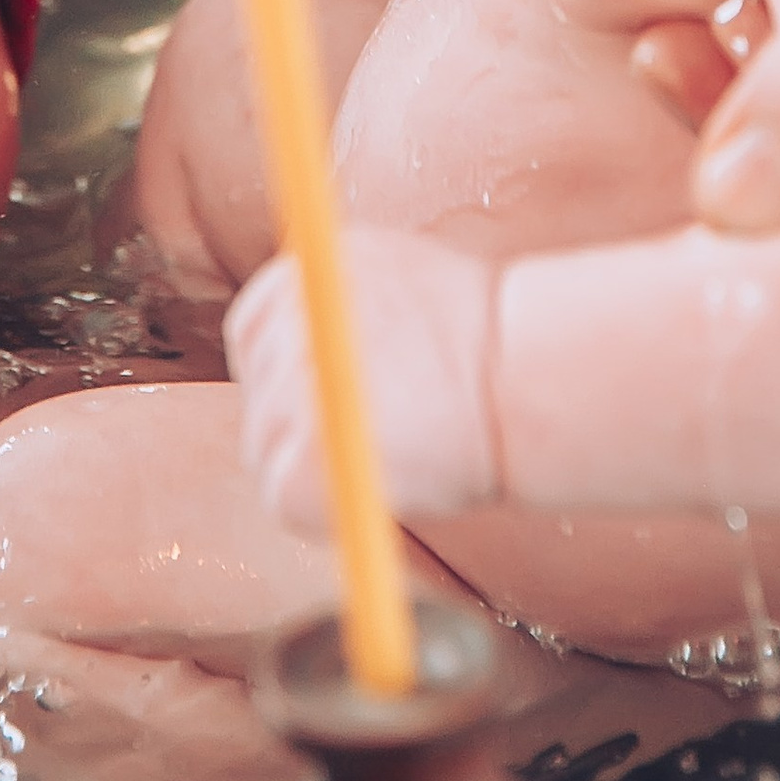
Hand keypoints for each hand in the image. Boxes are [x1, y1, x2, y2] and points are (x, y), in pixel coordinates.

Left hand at [228, 230, 501, 526]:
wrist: (520, 372)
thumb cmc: (476, 335)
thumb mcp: (393, 286)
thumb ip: (341, 313)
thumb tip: (313, 351)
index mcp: (295, 277)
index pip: (259, 331)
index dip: (298, 369)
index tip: (340, 388)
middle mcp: (278, 330)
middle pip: (261, 392)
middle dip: (307, 417)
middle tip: (380, 427)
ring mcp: (279, 398)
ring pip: (270, 447)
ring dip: (322, 459)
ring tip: (395, 446)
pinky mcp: (292, 469)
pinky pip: (286, 495)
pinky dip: (325, 503)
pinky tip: (381, 477)